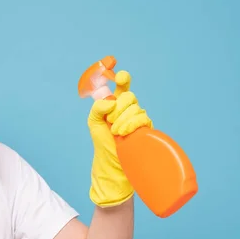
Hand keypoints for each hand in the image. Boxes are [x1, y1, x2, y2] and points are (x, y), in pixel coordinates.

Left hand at [87, 71, 152, 206]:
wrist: (112, 163)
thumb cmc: (103, 143)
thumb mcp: (93, 124)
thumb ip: (96, 108)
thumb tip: (110, 101)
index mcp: (116, 104)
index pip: (122, 85)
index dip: (122, 77)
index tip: (119, 75)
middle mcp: (129, 108)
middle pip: (128, 95)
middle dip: (117, 107)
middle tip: (110, 121)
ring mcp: (138, 118)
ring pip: (135, 107)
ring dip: (122, 120)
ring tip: (116, 133)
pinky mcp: (146, 128)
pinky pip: (142, 117)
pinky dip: (131, 124)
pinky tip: (124, 134)